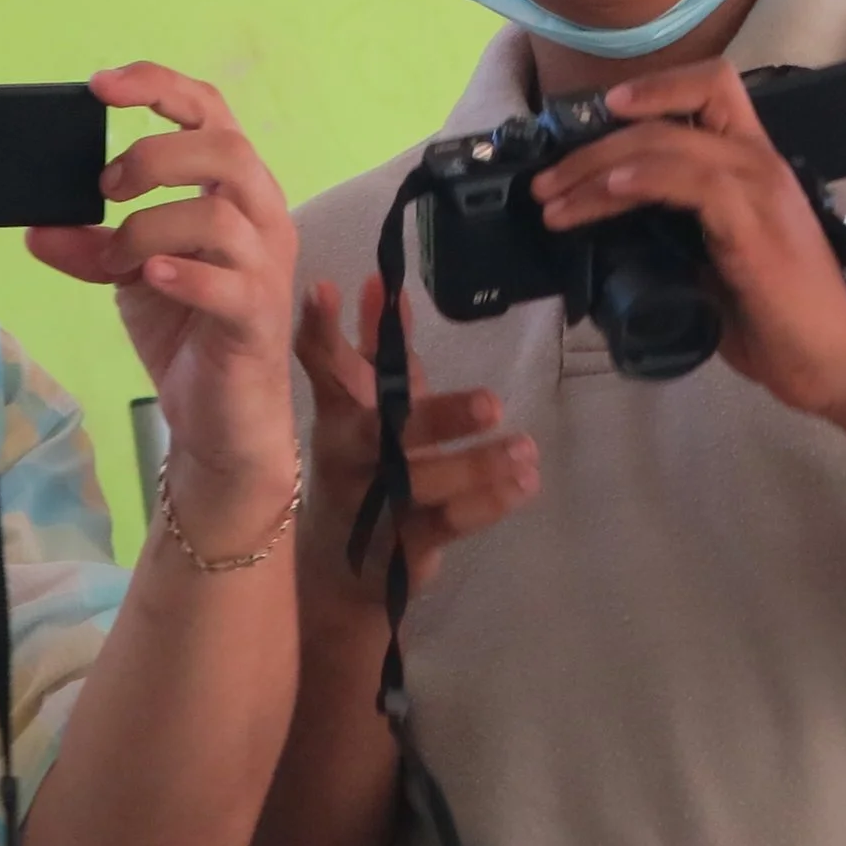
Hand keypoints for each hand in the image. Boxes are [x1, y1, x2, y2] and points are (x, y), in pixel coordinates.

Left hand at [27, 64, 295, 546]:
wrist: (219, 416)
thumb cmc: (187, 328)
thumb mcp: (124, 275)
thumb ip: (87, 244)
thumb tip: (36, 226)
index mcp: (234, 191)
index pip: (211, 112)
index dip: (158, 87)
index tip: (100, 86)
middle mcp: (261, 218)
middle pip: (227, 149)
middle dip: (155, 156)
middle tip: (107, 186)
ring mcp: (266, 268)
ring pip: (221, 216)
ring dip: (150, 228)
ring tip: (116, 257)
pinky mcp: (257, 317)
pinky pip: (228, 284)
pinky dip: (182, 274)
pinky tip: (149, 277)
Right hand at [294, 278, 537, 622]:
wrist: (341, 564)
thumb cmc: (363, 462)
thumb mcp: (368, 402)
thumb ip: (377, 344)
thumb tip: (383, 281)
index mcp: (336, 413)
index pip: (321, 365)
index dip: (320, 327)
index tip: (326, 287)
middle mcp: (346, 457)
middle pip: (383, 433)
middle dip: (439, 417)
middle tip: (493, 403)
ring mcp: (370, 504)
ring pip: (422, 483)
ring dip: (479, 467)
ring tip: (525, 448)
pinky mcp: (400, 546)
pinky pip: (447, 523)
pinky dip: (489, 503)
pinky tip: (524, 482)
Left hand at [530, 59, 845, 424]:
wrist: (832, 363)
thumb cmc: (775, 320)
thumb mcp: (711, 262)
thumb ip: (673, 230)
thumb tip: (606, 225)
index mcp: (751, 165)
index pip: (710, 89)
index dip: (655, 87)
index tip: (601, 109)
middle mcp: (759, 162)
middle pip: (667, 118)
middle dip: (592, 146)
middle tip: (546, 185)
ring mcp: (761, 188)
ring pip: (666, 145)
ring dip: (598, 170)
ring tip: (555, 204)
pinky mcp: (757, 222)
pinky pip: (692, 180)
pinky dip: (644, 179)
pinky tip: (610, 193)